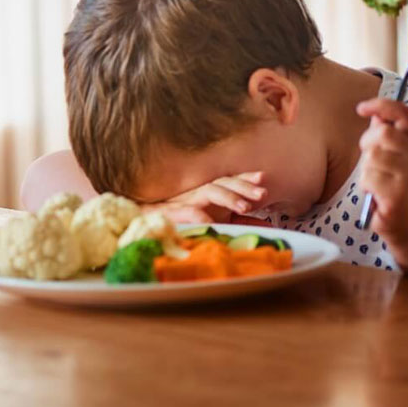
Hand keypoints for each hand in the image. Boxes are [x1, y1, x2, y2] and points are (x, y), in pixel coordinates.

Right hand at [147, 172, 266, 224]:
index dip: (245, 178)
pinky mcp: (172, 214)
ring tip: (244, 207)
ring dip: (229, 197)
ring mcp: (185, 201)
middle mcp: (198, 193)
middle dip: (244, 186)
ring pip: (209, 191)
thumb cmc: (179, 223)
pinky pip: (188, 212)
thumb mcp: (212, 223)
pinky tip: (211, 221)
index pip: (229, 181)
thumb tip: (263, 229)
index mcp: (208, 195)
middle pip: (223, 182)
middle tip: (262, 194)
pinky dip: (200, 215)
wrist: (144, 226)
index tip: (262, 177)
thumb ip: (235, 224)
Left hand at [356, 98, 407, 246]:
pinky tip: (375, 193)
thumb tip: (375, 113)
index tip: (362, 108)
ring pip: (372, 156)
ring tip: (375, 180)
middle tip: (370, 160)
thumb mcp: (391, 155)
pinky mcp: (398, 195)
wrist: (407, 221)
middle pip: (383, 133)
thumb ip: (384, 134)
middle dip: (367, 143)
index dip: (381, 105)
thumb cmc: (394, 184)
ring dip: (366, 169)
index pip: (403, 113)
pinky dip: (365, 185)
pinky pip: (368, 178)